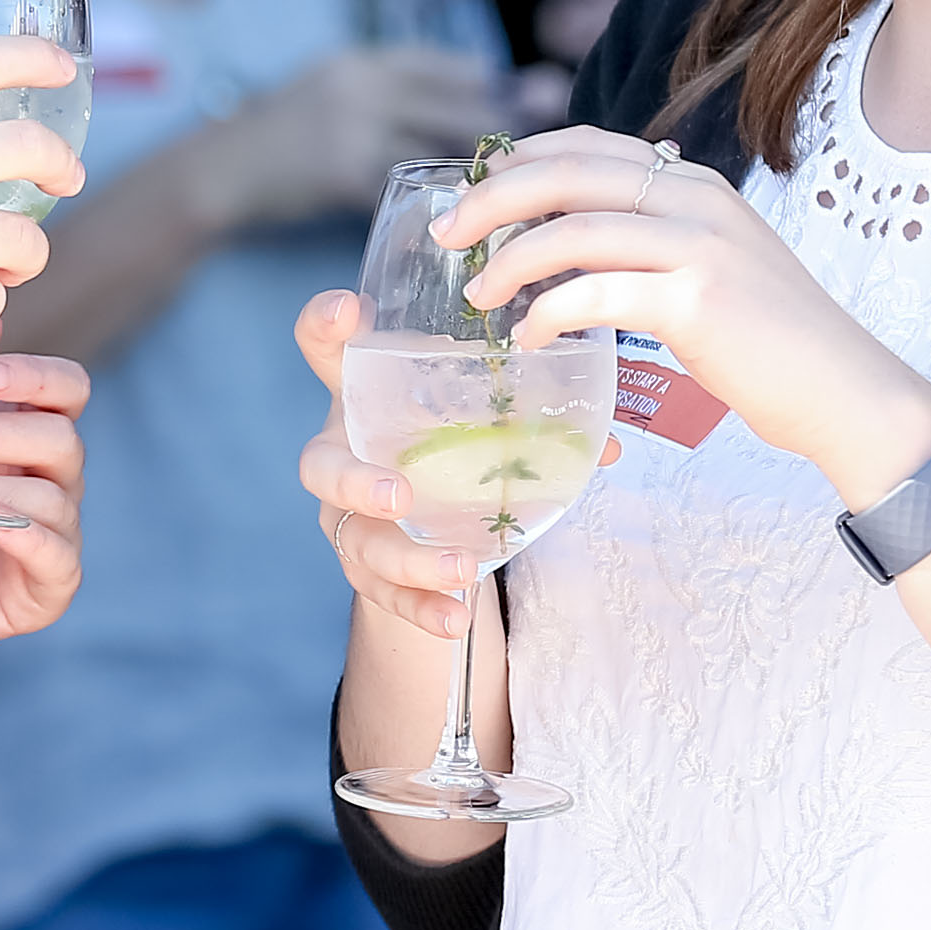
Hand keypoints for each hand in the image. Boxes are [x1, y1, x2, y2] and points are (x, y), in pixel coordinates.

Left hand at [0, 316, 90, 708]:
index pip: (66, 392)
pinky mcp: (36, 590)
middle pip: (64, 439)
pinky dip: (30, 538)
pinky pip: (60, 559)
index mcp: (15, 436)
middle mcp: (40, 483)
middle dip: (0, 434)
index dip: (40, 377)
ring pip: (60, 496)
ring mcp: (44, 537)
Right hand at [191, 46, 499, 235]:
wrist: (218, 171)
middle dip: (503, 120)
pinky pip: (407, 189)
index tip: (525, 95)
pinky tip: (466, 220)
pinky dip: (438, 204)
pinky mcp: (344, 172)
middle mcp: (362, 86)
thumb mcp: (327, 91)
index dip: (485, 79)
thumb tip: (443, 105)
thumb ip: (379, 93)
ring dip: (482, 166)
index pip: (440, 63)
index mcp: (361, 62)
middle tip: (548, 139)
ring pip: (439, 145)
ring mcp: (353, 127)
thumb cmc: (277, 137)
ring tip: (519, 183)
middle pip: (453, 100)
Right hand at [292, 287, 558, 642]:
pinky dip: (419, 606)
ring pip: (354, 538)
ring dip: (406, 556)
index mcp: (361, 390)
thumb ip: (533, 413)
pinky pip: (382, 590)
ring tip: (459, 567)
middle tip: (401, 493)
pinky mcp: (364, 561)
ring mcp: (346, 512)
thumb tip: (609, 445)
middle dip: (356, 480)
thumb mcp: (475, 406)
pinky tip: (455, 618)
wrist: (421, 499)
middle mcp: (341, 449)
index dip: (325, 324)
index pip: (322, 344)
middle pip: (321, 464)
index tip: (349, 311)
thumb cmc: (446, 428)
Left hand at [445, 127, 930, 505]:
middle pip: (569, 174)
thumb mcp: (715, 265)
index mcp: (694, 184)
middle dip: (493, 199)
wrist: (844, 389)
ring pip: (573, 230)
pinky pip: (595, 294)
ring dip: (509, 262)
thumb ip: (657, 240)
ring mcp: (698, 244)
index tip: (474, 187)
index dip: (524, 158)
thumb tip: (579, 238)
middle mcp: (695, 198)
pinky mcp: (696, 298)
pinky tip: (528, 338)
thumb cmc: (771, 341)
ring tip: (477, 296)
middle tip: (444, 233)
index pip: (592, 144)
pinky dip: (548, 314)